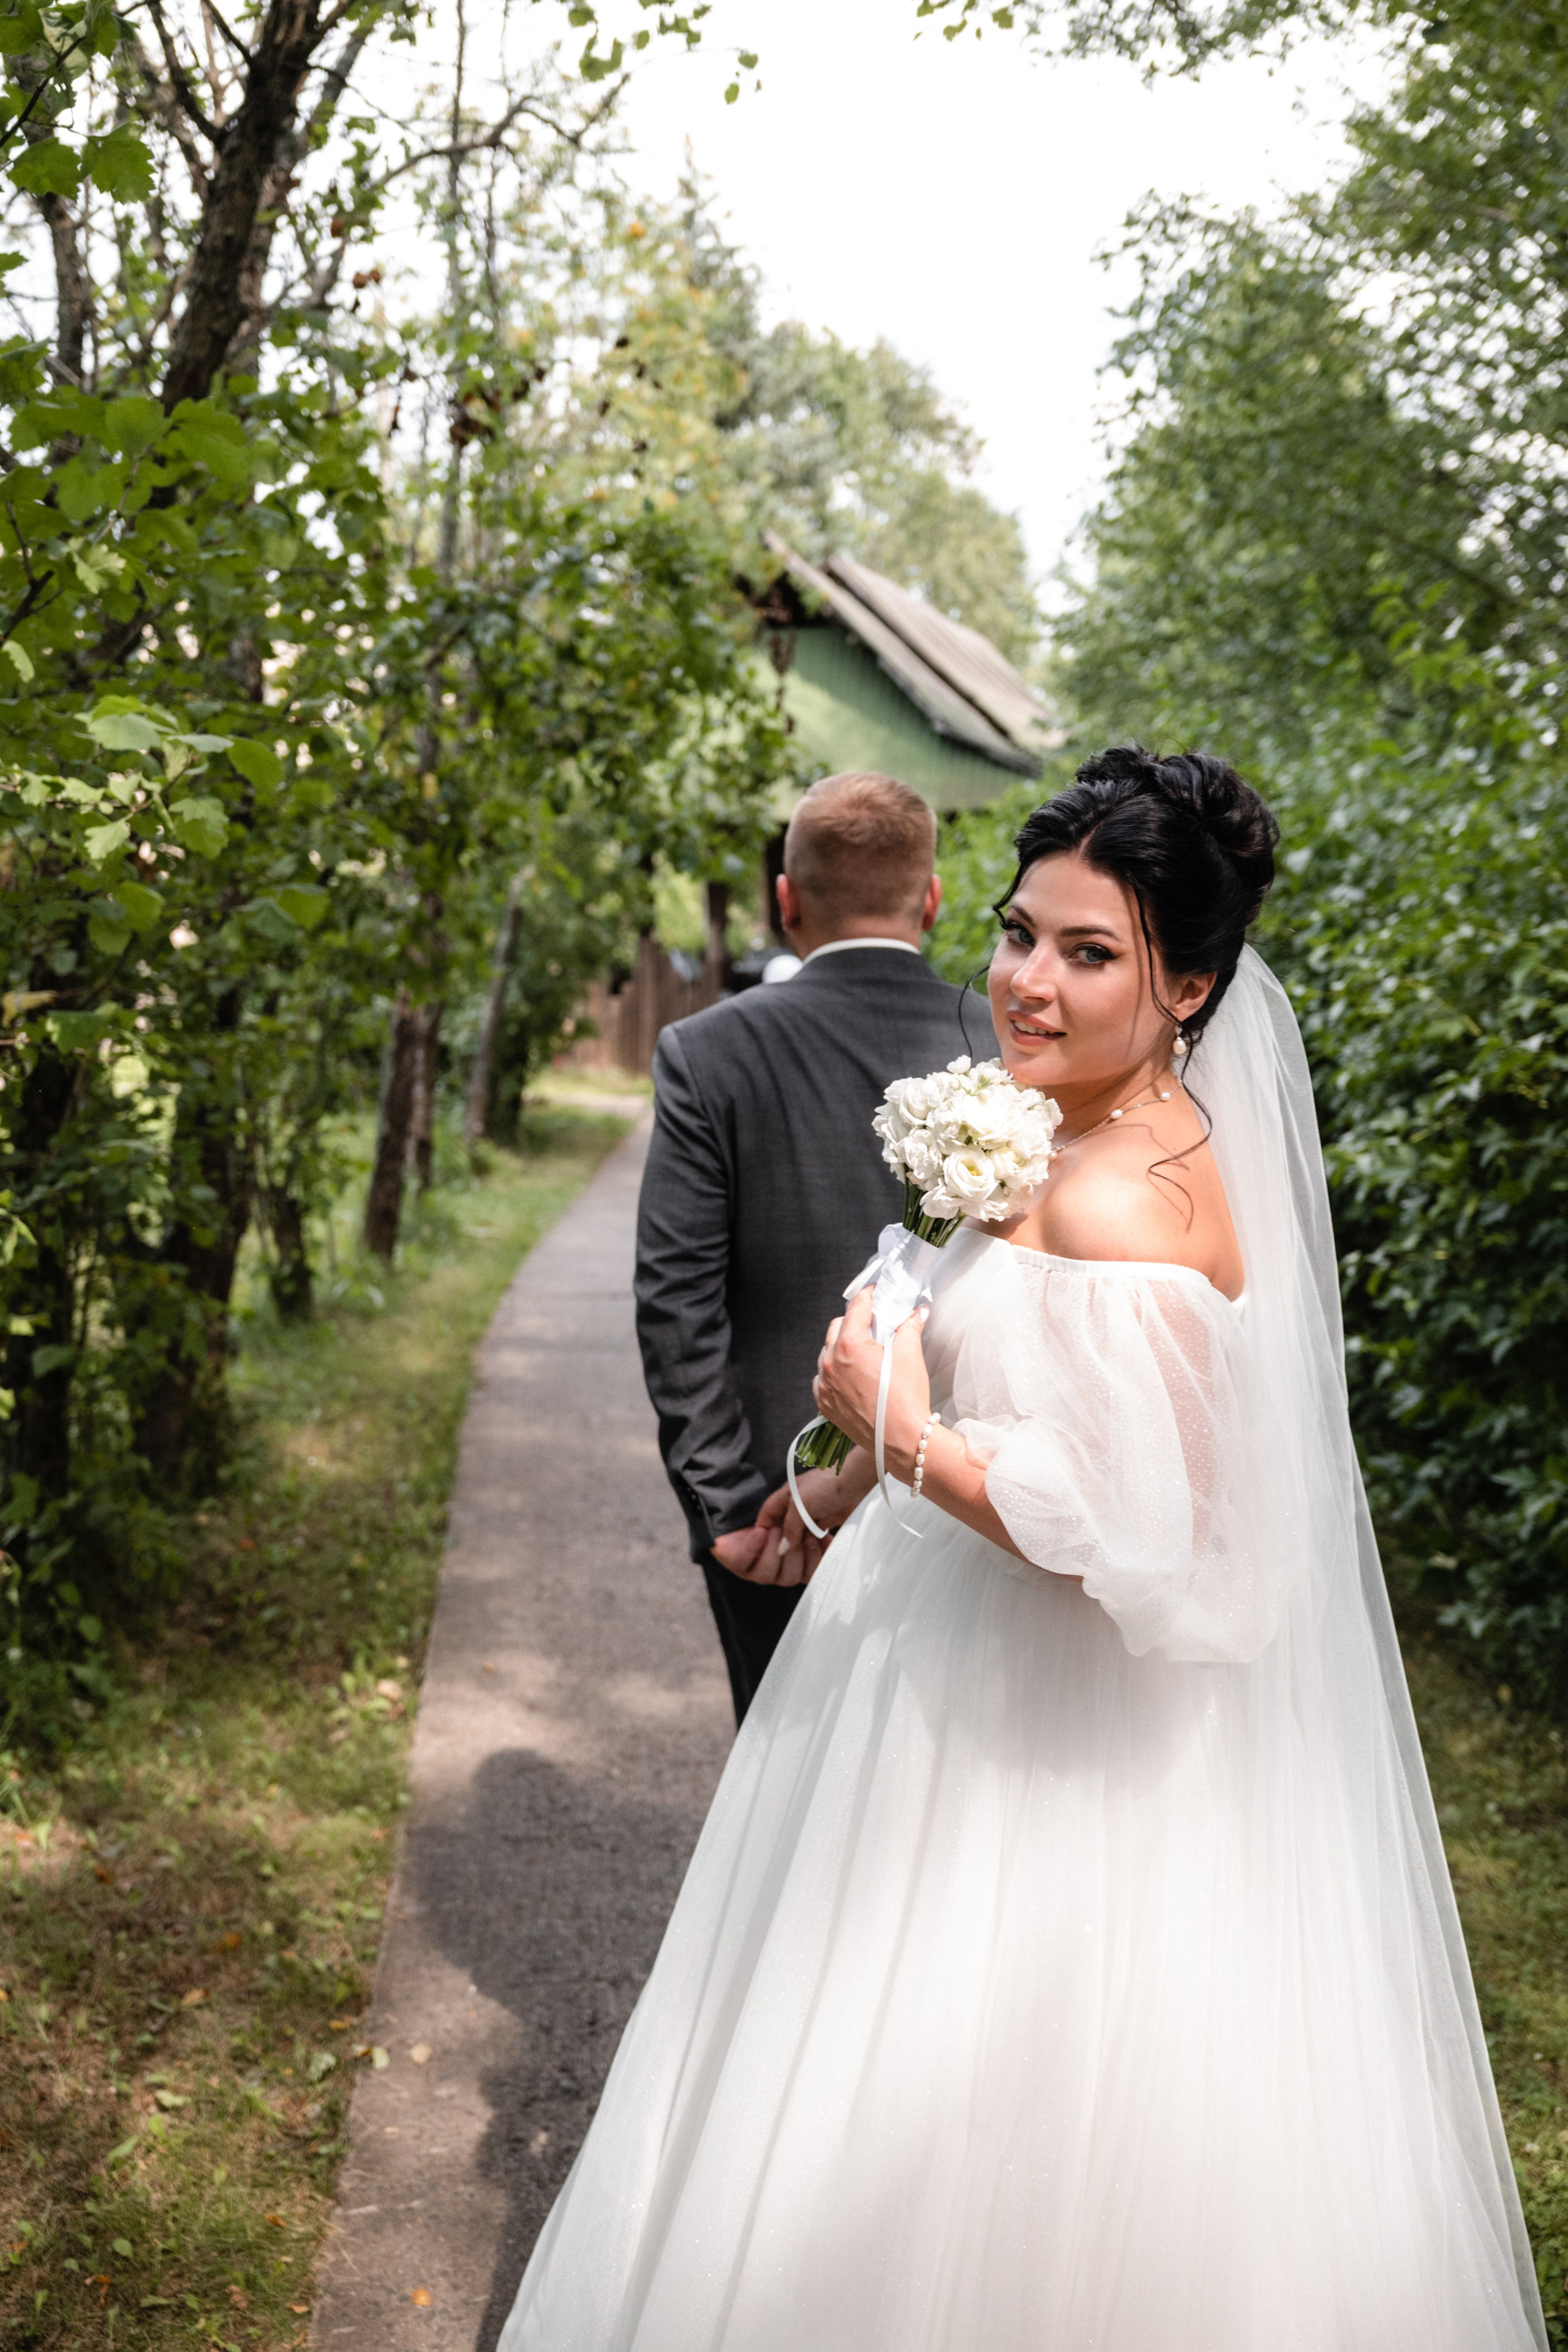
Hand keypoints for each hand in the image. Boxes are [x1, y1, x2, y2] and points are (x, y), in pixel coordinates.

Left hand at [711, 1508, 828, 1588]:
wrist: (748, 1513)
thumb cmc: (781, 1514)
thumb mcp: (802, 1515)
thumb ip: (817, 1530)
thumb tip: (833, 1539)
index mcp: (799, 1567)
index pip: (812, 1575)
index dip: (817, 1559)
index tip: (819, 1536)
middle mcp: (780, 1574)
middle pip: (790, 1577)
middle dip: (794, 1552)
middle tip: (797, 1529)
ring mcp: (759, 1572)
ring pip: (768, 1574)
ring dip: (773, 1549)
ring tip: (777, 1528)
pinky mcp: (738, 1565)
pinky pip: (744, 1562)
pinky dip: (753, 1547)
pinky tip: (760, 1531)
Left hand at [812, 1287, 931, 1474]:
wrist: (902, 1440)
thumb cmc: (906, 1400)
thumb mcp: (911, 1355)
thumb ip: (910, 1327)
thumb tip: (917, 1313)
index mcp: (849, 1345)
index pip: (856, 1308)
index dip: (868, 1297)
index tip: (875, 1294)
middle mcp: (830, 1363)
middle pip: (837, 1327)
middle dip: (854, 1322)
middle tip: (874, 1326)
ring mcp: (825, 1385)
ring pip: (827, 1353)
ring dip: (842, 1348)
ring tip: (864, 1354)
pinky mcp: (825, 1404)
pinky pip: (823, 1379)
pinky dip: (834, 1373)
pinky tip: (852, 1377)